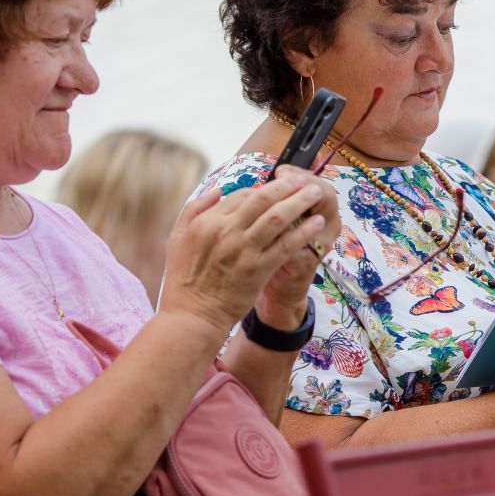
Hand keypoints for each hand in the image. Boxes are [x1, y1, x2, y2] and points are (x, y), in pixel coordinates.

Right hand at [162, 170, 338, 332]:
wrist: (193, 316)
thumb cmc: (184, 279)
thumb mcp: (177, 238)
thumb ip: (194, 209)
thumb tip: (218, 190)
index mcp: (208, 221)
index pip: (241, 195)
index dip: (263, 189)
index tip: (276, 190)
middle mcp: (227, 231)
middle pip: (263, 199)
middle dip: (286, 186)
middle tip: (303, 179)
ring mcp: (244, 250)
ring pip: (277, 217)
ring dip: (300, 202)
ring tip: (315, 192)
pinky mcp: (259, 269)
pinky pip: (286, 245)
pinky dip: (304, 231)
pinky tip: (317, 223)